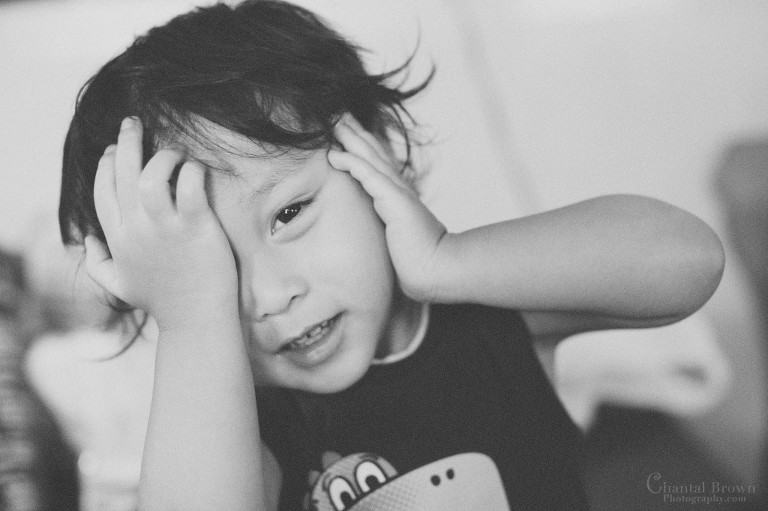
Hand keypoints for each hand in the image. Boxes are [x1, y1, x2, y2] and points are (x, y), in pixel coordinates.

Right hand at [84, 117, 237, 329]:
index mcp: (118, 239)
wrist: (196, 320)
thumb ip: (98, 264)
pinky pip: (190, 185)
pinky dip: (192, 170)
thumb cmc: (163, 301)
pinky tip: (196, 169)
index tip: (115, 149)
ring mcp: (166, 228)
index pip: (103, 190)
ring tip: (174, 152)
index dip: (107, 165)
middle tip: (134, 123)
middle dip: (126, 141)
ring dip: (162, 155)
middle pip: (123, 174)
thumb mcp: (120, 286)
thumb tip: (87, 241)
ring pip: (153, 175)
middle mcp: (137, 230)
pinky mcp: (196, 228)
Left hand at [327, 115, 447, 301]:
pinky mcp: (395, 202)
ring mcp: (398, 194)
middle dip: (356, 133)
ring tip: (334, 122)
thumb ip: (390, 233)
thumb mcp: (400, 241)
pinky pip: (369, 177)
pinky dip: (353, 163)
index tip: (348, 132)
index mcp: (400, 198)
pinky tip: (337, 154)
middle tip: (338, 115)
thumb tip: (383, 240)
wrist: (438, 271)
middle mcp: (400, 190)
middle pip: (375, 153)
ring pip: (371, 158)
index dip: (364, 147)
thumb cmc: (419, 263)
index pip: (379, 166)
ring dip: (352, 139)